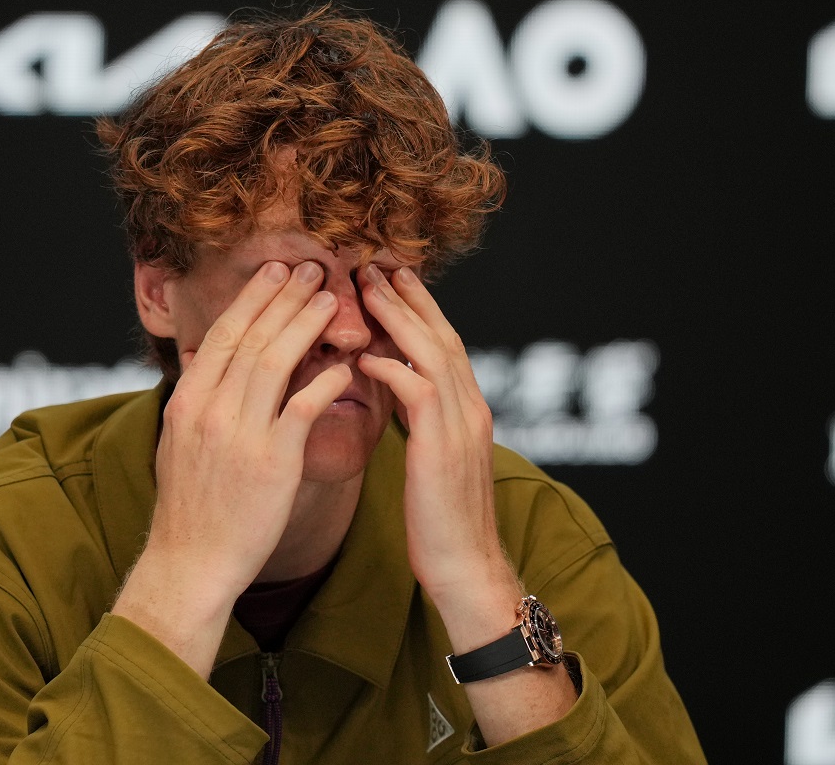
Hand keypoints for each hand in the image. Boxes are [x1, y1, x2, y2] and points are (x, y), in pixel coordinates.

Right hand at [113, 260, 349, 674]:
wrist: (191, 562)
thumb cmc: (191, 506)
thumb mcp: (178, 441)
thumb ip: (196, 395)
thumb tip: (202, 353)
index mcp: (187, 401)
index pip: (223, 334)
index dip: (253, 298)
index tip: (276, 270)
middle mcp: (209, 409)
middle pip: (251, 337)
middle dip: (284, 297)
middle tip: (312, 267)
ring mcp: (239, 434)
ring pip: (275, 362)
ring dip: (306, 324)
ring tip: (332, 299)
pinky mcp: (271, 462)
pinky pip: (303, 408)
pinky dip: (324, 381)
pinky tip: (344, 364)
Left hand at [356, 265, 516, 604]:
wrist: (467, 569)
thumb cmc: (442, 523)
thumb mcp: (433, 462)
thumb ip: (422, 423)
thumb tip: (396, 393)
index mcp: (470, 411)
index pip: (445, 344)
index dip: (419, 310)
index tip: (391, 281)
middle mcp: (472, 409)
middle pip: (443, 336)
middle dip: (410, 298)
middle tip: (378, 265)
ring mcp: (461, 426)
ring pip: (433, 353)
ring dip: (399, 318)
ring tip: (367, 290)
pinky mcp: (442, 448)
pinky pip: (418, 392)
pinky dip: (391, 368)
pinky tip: (363, 356)